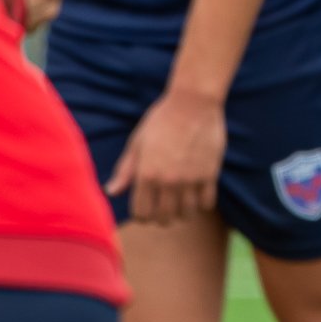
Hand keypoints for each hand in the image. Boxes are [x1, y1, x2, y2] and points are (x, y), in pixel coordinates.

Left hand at [105, 88, 226, 225]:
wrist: (193, 102)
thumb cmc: (161, 119)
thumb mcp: (137, 143)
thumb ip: (125, 171)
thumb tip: (111, 192)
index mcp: (146, 174)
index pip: (142, 214)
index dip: (142, 216)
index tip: (146, 210)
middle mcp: (168, 181)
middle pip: (164, 219)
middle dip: (160, 217)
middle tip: (162, 208)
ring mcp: (190, 179)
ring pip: (186, 214)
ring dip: (181, 212)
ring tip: (180, 202)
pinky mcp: (210, 174)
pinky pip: (206, 203)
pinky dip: (201, 203)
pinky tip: (196, 192)